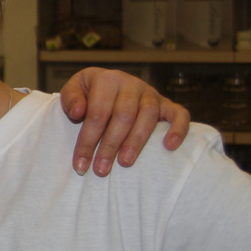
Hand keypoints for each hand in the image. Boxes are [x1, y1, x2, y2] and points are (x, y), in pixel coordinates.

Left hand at [58, 67, 189, 175]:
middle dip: (110, 145)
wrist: (109, 83)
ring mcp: (151, 93)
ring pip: (148, 116)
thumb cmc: (89, 93)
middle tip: (101, 170)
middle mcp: (131, 84)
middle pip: (123, 115)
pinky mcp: (166, 104)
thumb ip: (70, 99)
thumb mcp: (73, 90)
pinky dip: (178, 129)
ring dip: (136, 141)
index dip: (88, 140)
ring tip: (125, 163)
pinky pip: (179, 113)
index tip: (80, 164)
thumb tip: (78, 112)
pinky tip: (169, 147)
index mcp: (107, 79)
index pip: (97, 112)